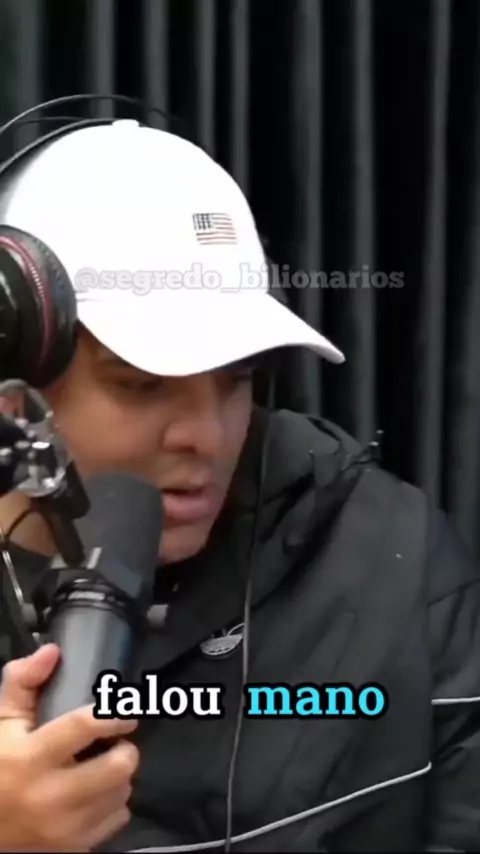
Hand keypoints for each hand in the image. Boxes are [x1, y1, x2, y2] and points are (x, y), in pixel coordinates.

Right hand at [0, 644, 138, 850]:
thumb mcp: (1, 722)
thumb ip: (23, 682)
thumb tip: (52, 651)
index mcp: (30, 756)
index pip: (83, 727)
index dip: (113, 714)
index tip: (127, 711)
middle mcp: (49, 795)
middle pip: (116, 768)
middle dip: (125, 750)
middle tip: (118, 743)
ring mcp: (62, 829)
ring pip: (121, 795)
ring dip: (120, 778)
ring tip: (106, 768)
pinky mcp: (71, 850)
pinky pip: (115, 822)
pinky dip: (114, 806)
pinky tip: (98, 795)